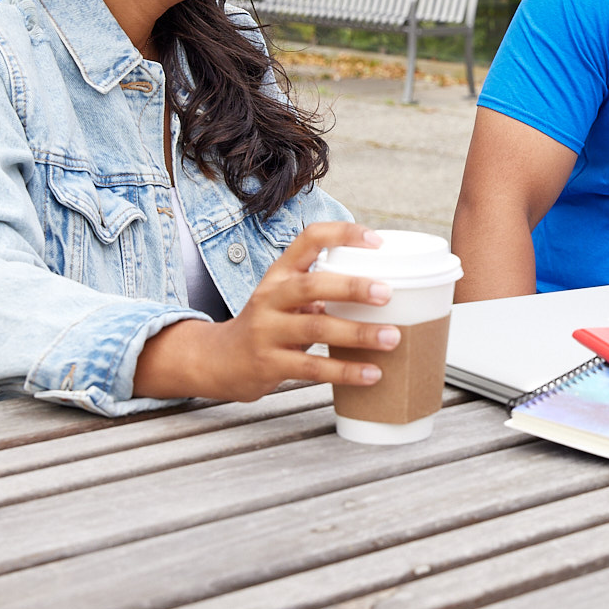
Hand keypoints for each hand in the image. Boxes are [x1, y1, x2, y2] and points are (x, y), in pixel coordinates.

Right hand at [132, 222, 400, 401]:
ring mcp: (267, 331)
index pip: (309, 239)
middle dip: (352, 287)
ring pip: (316, 328)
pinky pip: (312, 367)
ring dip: (358, 333)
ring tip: (392, 338)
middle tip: (387, 293)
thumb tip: (382, 288)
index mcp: (280, 274)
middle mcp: (271, 297)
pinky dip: (345, 371)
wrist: (216, 361)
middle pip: (312, 284)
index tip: (376, 241)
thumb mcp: (285, 298)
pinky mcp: (269, 364)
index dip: (342, 234)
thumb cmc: (267, 325)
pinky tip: (372, 374)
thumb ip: (322, 290)